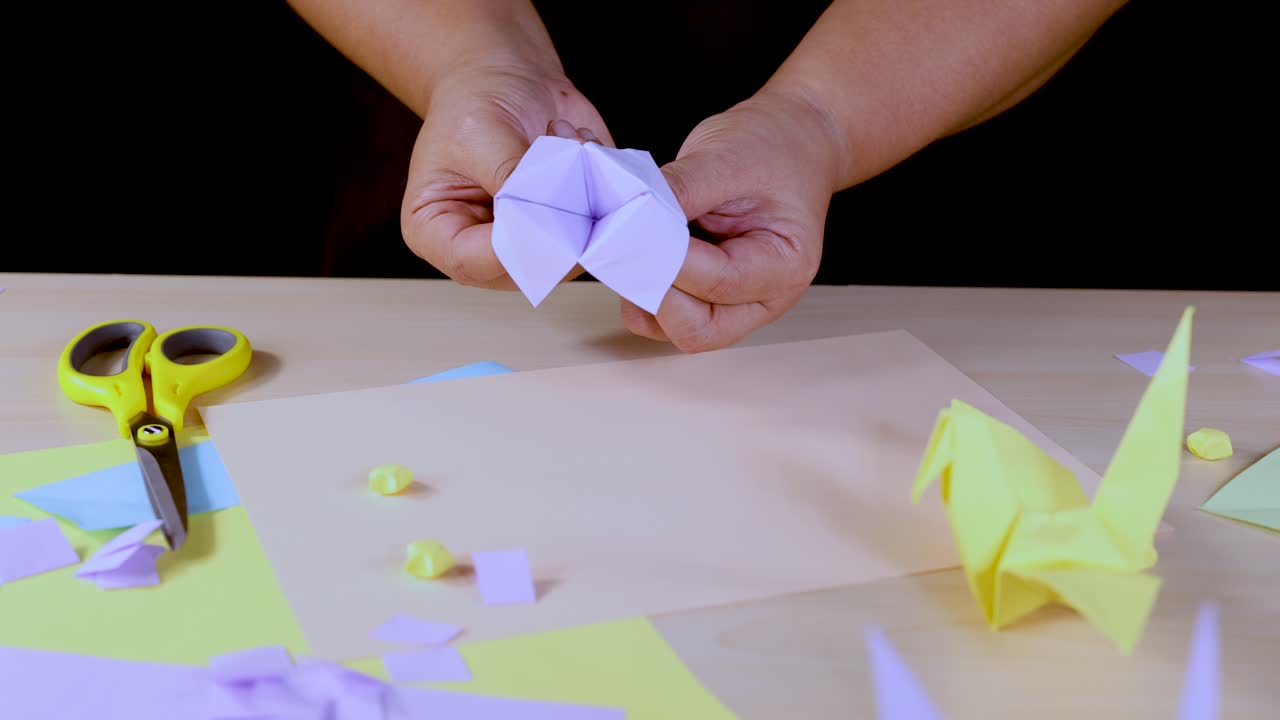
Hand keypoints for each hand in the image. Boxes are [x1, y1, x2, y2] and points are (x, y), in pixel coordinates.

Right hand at [401, 59, 611, 288]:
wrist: (504, 78)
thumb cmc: (472, 103)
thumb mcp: (480, 134)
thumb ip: (509, 180)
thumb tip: (547, 214)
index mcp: (437, 232)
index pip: (473, 262)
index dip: (512, 245)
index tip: (543, 207)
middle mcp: (484, 247)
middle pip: (527, 269)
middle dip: (558, 222)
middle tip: (567, 165)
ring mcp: (529, 241)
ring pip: (571, 252)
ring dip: (583, 199)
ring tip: (567, 143)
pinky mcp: (567, 227)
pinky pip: (598, 227)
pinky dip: (600, 186)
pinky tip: (578, 145)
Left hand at [624, 90, 843, 351]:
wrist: (790, 141)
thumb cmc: (774, 147)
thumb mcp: (729, 156)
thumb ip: (681, 189)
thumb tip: (630, 216)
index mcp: (786, 266)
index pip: (717, 282)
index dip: (667, 261)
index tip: (628, 230)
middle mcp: (764, 297)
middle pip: (697, 329)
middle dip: (653, 293)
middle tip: (622, 246)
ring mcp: (735, 303)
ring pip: (674, 329)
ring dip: (642, 296)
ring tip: (626, 247)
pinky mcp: (708, 296)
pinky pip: (666, 314)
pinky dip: (641, 291)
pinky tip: (633, 253)